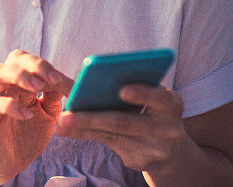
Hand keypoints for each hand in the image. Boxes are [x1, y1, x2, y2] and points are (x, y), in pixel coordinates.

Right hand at [0, 49, 72, 185]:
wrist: (8, 164)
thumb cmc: (28, 137)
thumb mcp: (48, 115)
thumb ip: (54, 97)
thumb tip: (66, 80)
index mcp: (22, 83)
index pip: (30, 61)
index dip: (45, 66)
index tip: (59, 79)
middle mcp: (7, 86)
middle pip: (14, 58)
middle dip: (34, 64)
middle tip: (50, 80)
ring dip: (19, 76)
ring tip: (37, 89)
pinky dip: (12, 106)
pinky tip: (27, 115)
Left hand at [55, 85, 185, 172]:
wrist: (167, 146)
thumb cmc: (150, 108)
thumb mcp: (149, 95)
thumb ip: (127, 83)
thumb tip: (88, 72)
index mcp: (172, 104)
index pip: (159, 98)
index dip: (143, 94)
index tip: (122, 90)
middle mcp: (168, 128)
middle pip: (125, 122)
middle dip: (92, 117)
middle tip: (66, 114)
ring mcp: (154, 149)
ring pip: (112, 135)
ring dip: (82, 127)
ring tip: (60, 122)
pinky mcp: (140, 161)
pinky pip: (107, 144)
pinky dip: (84, 134)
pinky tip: (66, 130)